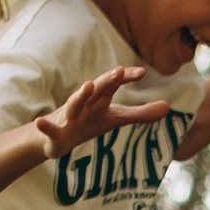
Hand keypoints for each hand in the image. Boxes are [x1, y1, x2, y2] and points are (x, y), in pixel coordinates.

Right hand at [32, 62, 151, 159]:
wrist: (56, 137)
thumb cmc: (89, 122)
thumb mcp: (116, 118)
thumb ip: (141, 113)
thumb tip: (168, 107)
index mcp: (99, 98)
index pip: (115, 84)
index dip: (126, 78)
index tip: (141, 73)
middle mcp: (85, 103)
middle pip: (97, 89)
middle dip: (107, 80)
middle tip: (119, 71)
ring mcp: (69, 116)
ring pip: (74, 104)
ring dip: (80, 95)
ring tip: (87, 85)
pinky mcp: (55, 132)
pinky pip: (50, 128)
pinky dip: (45, 125)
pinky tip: (40, 122)